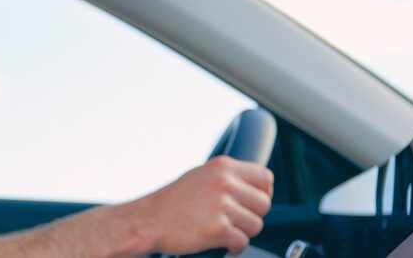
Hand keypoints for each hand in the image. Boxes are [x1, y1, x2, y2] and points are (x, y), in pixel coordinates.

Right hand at [129, 156, 274, 255]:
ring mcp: (221, 206)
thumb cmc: (171, 202)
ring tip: (225, 231)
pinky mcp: (218, 229)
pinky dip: (234, 247)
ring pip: (256, 225)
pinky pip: (242, 242)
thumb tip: (253, 186)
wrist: (147, 221)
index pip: (265, 177)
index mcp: (222, 167)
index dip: (263, 193)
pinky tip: (221, 243)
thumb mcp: (200, 176)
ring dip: (242, 232)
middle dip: (252, 215)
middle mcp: (224, 183)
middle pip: (264, 203)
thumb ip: (227, 177)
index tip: (253, 202)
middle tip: (235, 221)